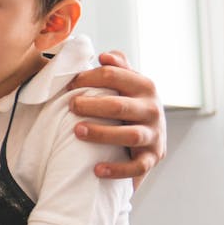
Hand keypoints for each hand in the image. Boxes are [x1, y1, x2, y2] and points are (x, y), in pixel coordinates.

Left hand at [68, 50, 166, 182]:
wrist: (148, 141)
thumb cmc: (129, 108)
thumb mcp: (127, 86)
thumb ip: (118, 69)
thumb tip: (104, 56)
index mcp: (144, 86)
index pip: (115, 75)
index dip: (89, 77)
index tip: (69, 85)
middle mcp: (152, 109)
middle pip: (121, 105)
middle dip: (93, 105)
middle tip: (71, 106)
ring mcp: (154, 135)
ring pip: (130, 135)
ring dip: (102, 134)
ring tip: (77, 131)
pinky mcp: (152, 158)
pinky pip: (136, 167)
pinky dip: (117, 169)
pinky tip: (97, 169)